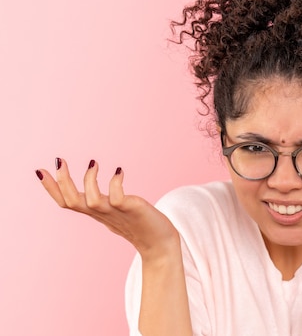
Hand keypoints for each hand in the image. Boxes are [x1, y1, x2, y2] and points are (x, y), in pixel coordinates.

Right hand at [35, 158, 179, 258]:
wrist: (159, 242)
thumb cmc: (137, 224)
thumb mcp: (112, 210)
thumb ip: (99, 201)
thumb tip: (88, 192)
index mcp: (95, 212)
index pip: (66, 202)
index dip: (52, 188)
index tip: (40, 170)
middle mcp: (101, 213)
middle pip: (72, 202)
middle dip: (61, 182)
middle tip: (60, 161)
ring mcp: (116, 212)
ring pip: (91, 201)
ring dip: (89, 181)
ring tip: (93, 163)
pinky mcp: (131, 210)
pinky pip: (118, 198)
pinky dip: (115, 184)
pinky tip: (119, 171)